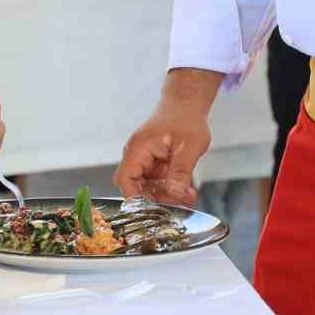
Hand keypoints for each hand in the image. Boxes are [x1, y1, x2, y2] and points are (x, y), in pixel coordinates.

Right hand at [115, 70, 218, 204]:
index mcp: (138, 149)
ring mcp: (145, 159)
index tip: (154, 209)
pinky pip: (157, 180)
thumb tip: (175, 194)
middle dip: (156, 197)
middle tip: (178, 199)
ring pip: (148, 185)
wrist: (186, 104)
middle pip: (135, 186)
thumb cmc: (185, 118)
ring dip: (166, 193)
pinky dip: (170, 186)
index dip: (136, 197)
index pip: (125, 179)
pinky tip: (185, 187)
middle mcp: (137, 155)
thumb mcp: (189, 147)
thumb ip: (180, 172)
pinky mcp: (154, 161)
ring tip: (188, 193)